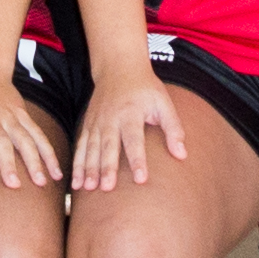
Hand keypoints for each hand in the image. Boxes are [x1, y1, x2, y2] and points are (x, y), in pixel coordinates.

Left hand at [0, 69, 63, 191]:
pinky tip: (56, 172)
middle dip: (8, 163)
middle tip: (13, 186)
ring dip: (35, 161)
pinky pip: (39, 135)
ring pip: (26, 139)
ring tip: (41, 183)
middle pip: (2, 142)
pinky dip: (49, 153)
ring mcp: (11, 117)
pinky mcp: (24, 116)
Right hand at [74, 74, 191, 193]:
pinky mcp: (87, 125)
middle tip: (107, 188)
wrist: (118, 68)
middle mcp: (111, 118)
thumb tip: (182, 155)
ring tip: (89, 188)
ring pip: (90, 148)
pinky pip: (80, 147)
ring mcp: (96, 121)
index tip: (141, 179)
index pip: (134, 139)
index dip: (138, 159)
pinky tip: (76, 183)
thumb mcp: (163, 103)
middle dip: (107, 167)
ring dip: (88, 169)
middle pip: (108, 145)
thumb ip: (173, 129)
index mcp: (131, 112)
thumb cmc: (145, 89)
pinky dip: (77, 164)